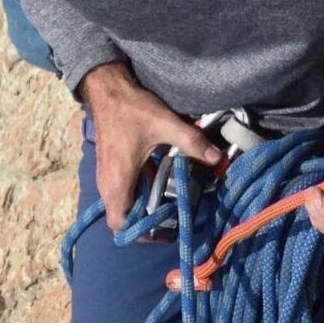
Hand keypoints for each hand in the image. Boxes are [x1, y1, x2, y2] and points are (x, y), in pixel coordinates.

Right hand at [78, 61, 221, 230]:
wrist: (107, 89)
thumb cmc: (130, 109)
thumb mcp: (165, 125)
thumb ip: (192, 143)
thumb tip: (217, 158)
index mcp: (118, 181)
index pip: (120, 225)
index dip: (141, 233)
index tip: (165, 230)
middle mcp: (108, 184)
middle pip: (123, 218)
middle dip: (147, 222)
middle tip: (174, 216)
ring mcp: (107, 175)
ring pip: (124, 205)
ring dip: (144, 207)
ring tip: (171, 202)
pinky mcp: (111, 167)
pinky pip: (124, 190)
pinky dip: (140, 192)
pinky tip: (162, 181)